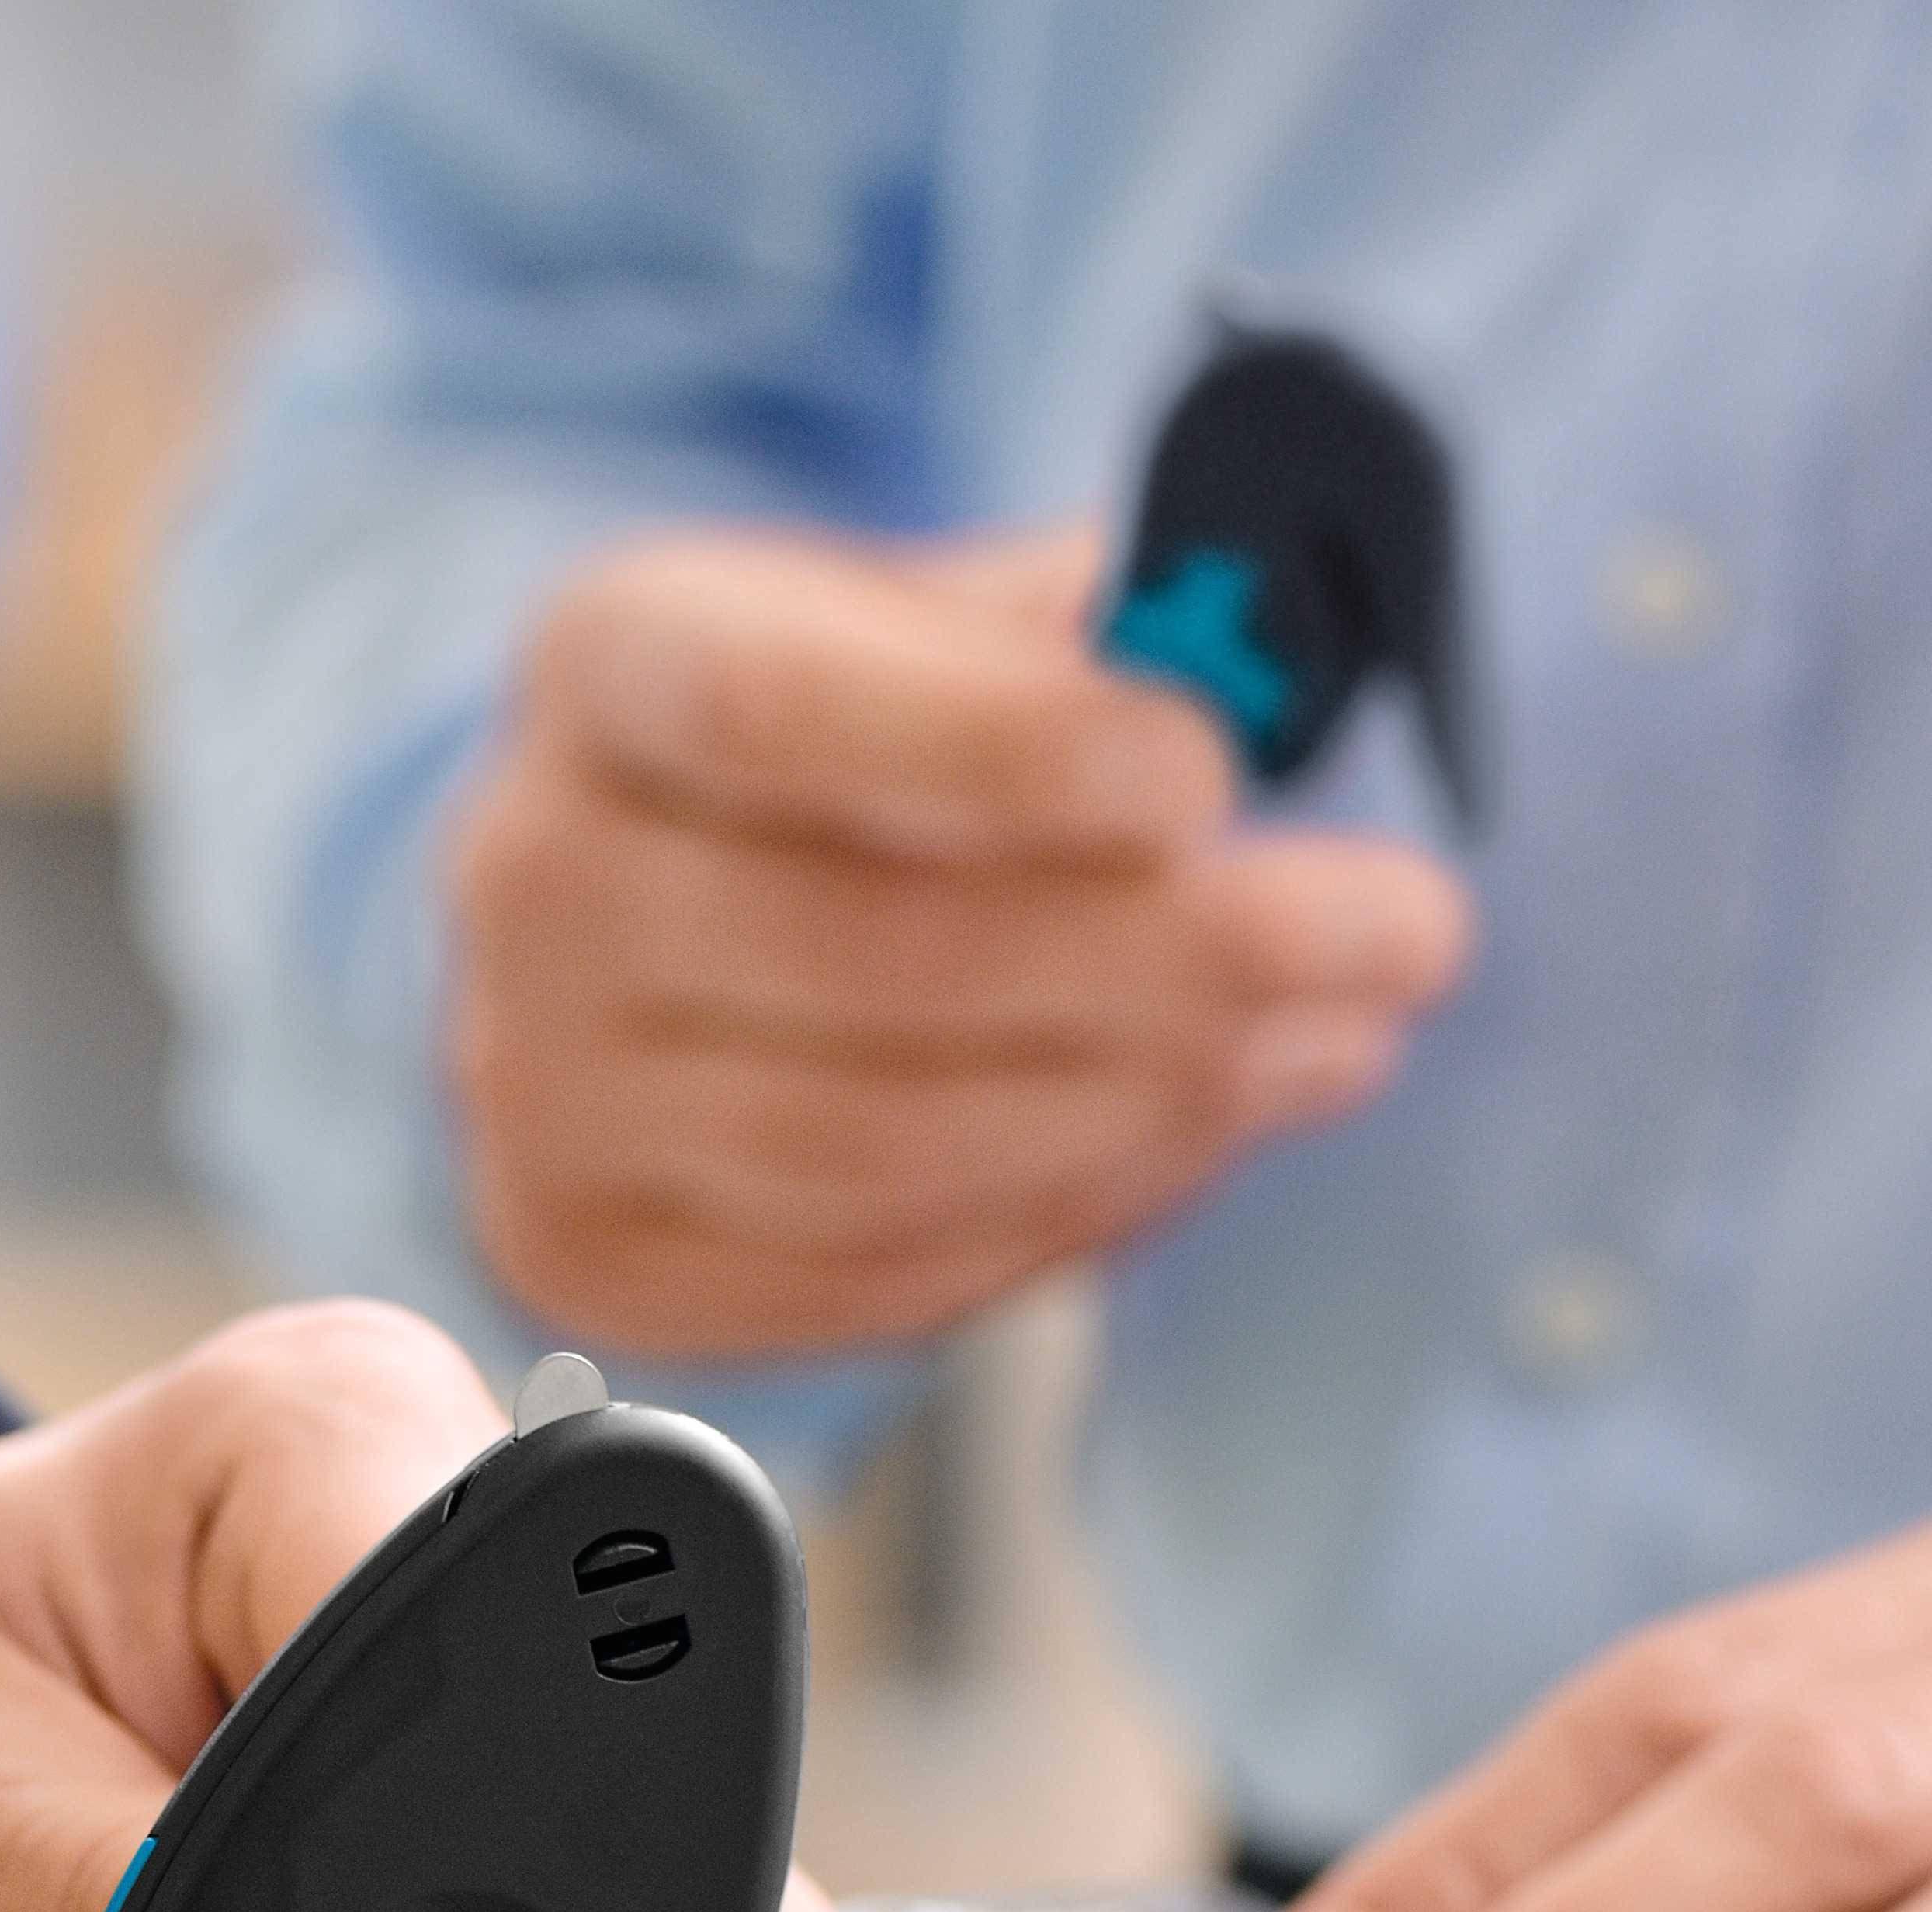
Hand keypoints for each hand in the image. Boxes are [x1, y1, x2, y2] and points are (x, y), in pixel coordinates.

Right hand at [443, 520, 1470, 1359]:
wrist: (656, 897)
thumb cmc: (850, 737)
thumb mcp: (944, 616)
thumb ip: (1087, 628)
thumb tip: (1270, 648)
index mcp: (610, 657)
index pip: (779, 716)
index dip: (1004, 756)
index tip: (1215, 772)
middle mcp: (527, 877)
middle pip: (865, 958)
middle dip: (1175, 959)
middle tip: (1403, 934)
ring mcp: (536, 1089)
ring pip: (878, 1146)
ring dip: (1149, 1108)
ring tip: (1336, 1040)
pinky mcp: (589, 1253)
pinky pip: (865, 1276)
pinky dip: (1063, 1222)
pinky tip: (1196, 1136)